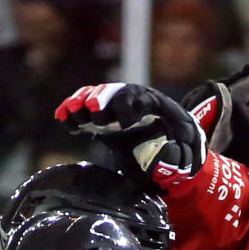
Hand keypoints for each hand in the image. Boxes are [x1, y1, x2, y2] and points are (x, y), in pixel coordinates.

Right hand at [55, 82, 207, 178]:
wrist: (167, 144)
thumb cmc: (178, 147)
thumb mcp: (186, 153)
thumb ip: (178, 156)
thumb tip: (164, 155)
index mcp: (156, 104)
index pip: (142, 98)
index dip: (130, 108)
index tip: (124, 124)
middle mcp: (133, 99)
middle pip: (115, 93)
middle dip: (103, 101)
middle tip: (94, 113)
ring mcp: (116, 105)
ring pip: (97, 96)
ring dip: (83, 104)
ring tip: (71, 115)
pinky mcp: (102, 114)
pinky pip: (85, 106)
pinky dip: (73, 110)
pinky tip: (62, 118)